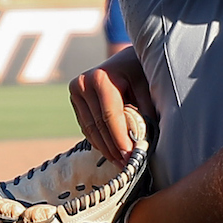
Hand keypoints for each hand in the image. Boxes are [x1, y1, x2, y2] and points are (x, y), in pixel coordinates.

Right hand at [69, 47, 153, 165]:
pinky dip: (100, 141)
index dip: (120, 138)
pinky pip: (87, 126)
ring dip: (106, 149)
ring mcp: (76, 92)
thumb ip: (145, 110)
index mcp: (100, 78)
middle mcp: (82, 84)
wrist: (128, 57)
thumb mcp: (147, 86)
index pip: (110, 116)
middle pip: (99, 125)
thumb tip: (143, 141)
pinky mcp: (75, 100)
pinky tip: (112, 152)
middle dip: (114, 147)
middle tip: (128, 165)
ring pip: (90, 129)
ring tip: (122, 163)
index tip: (131, 156)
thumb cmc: (141, 70)